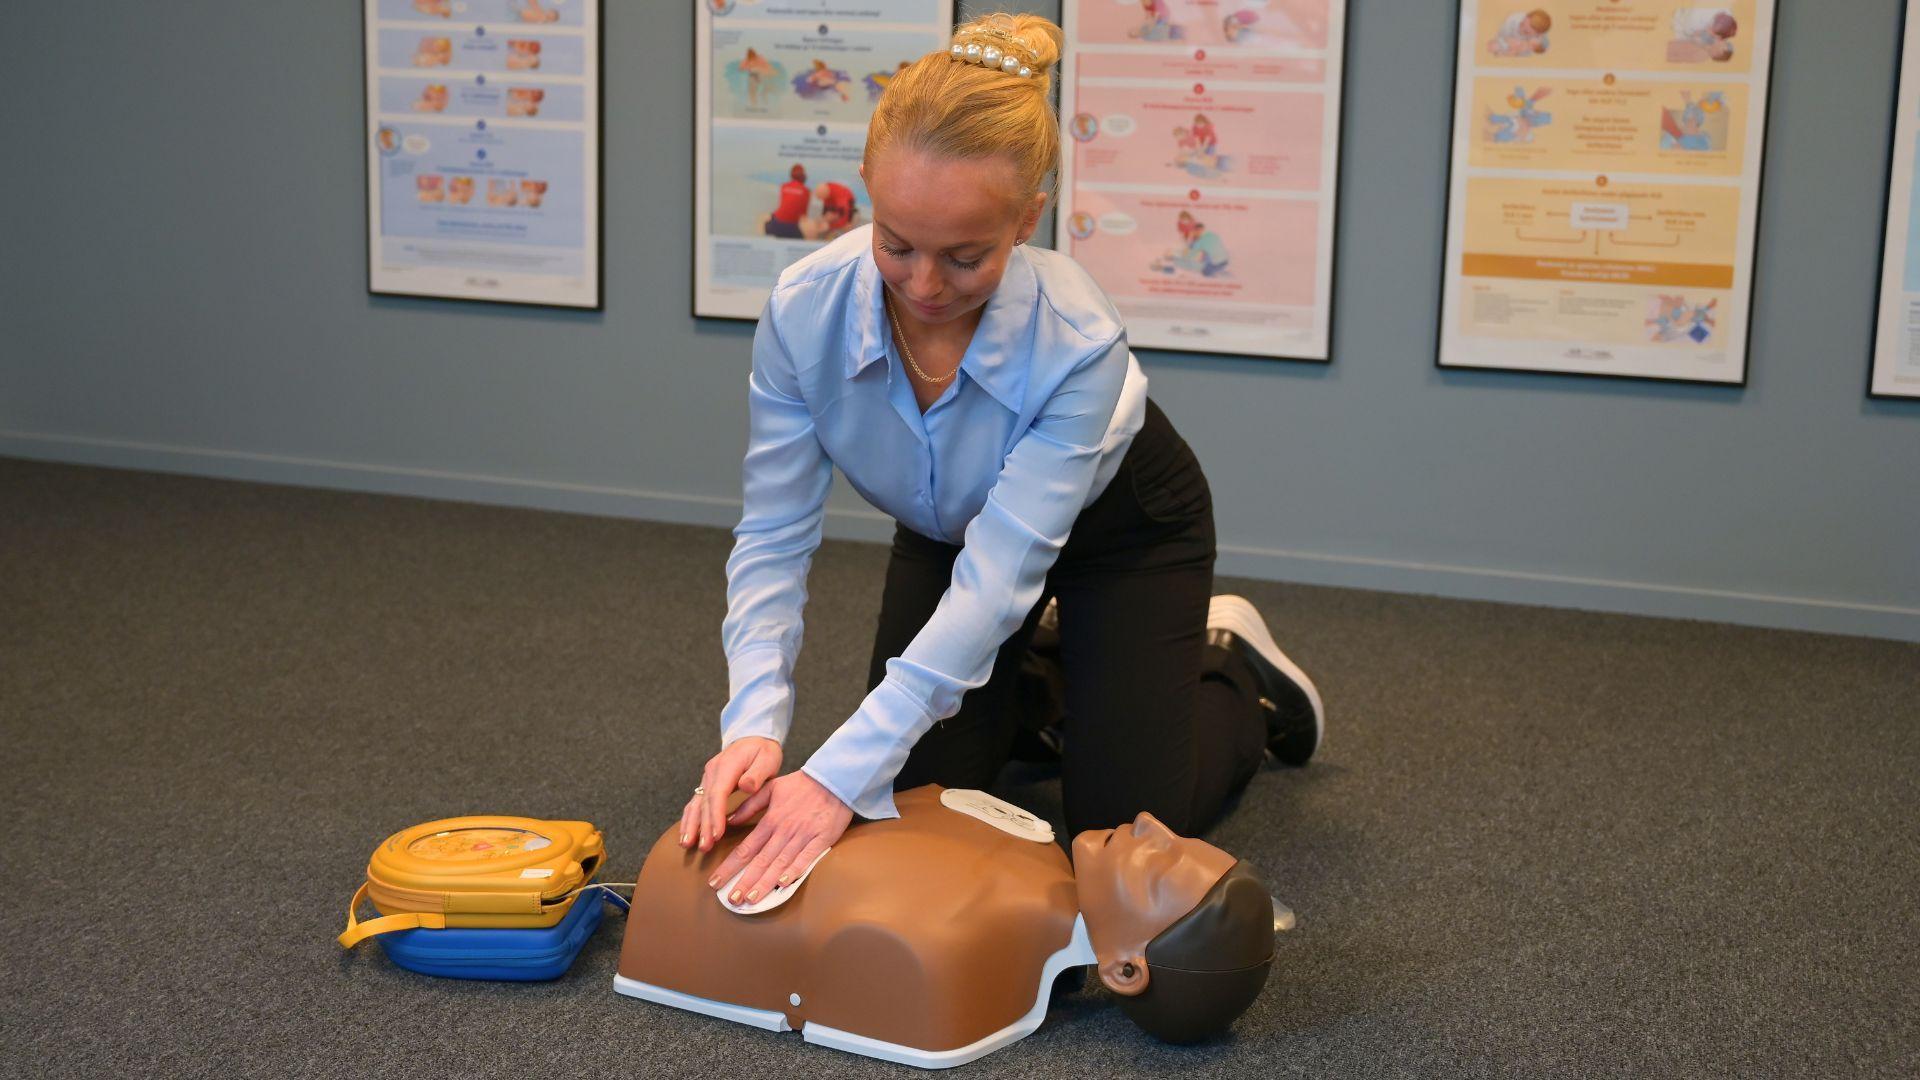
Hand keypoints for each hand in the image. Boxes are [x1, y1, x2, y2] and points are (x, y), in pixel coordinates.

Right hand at [678, 736, 781, 852]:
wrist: (753, 738)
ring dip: (691, 825)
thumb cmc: (762, 751)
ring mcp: (707, 778)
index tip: (717, 835)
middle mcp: (711, 772)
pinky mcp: (707, 784)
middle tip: (704, 847)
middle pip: (704, 802)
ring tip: (687, 844)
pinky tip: (686, 834)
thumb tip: (746, 786)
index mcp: (727, 766)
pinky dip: (689, 819)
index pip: (718, 794)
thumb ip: (757, 773)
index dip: (716, 816)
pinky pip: (695, 803)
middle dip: (703, 827)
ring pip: (695, 804)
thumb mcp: (767, 758)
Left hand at [705, 770, 851, 905]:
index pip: (746, 848)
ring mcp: (803, 836)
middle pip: (760, 860)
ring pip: (780, 863)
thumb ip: (750, 805)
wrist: (834, 779)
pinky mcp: (821, 840)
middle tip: (732, 900)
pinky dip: (795, 871)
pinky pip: (806, 858)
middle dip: (744, 882)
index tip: (715, 882)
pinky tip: (783, 885)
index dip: (729, 866)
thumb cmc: (801, 784)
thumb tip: (730, 821)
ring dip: (765, 882)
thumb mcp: (771, 788)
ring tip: (752, 899)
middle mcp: (784, 831)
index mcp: (771, 820)